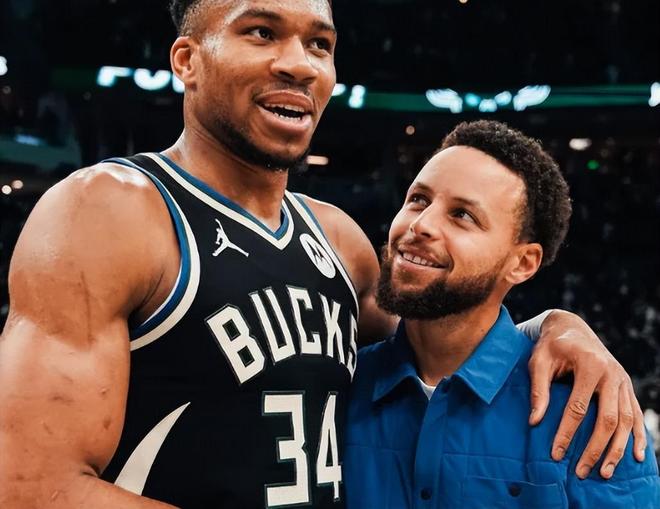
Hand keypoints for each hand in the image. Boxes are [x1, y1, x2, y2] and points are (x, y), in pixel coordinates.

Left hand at [527, 310, 645, 478]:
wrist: (571, 327)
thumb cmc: (551, 345)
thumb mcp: (538, 361)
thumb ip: (538, 390)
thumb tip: (534, 422)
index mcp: (590, 365)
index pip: (578, 408)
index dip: (567, 433)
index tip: (556, 454)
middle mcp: (612, 373)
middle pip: (608, 419)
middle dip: (595, 448)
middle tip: (581, 471)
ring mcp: (623, 380)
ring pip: (627, 421)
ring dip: (617, 449)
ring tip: (604, 472)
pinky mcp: (627, 386)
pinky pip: (637, 414)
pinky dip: (639, 437)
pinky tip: (636, 457)